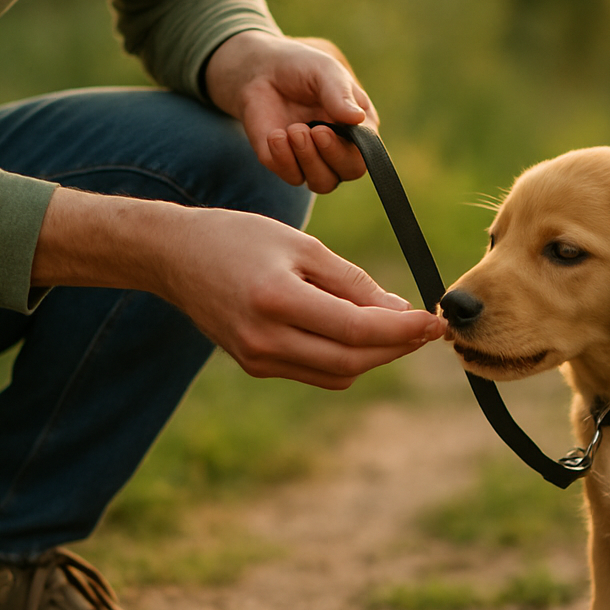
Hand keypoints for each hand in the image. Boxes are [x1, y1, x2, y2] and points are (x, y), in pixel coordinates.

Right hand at [33, 190, 445, 388]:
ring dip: (375, 356)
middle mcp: (265, 339)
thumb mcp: (300, 245)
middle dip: (397, 347)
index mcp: (276, 300)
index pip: (357, 328)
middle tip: (428, 328)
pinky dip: (346, 358)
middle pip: (353, 360)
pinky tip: (361, 334)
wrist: (173, 257)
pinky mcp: (256, 365)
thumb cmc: (238, 237)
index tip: (436, 321)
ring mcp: (258, 359)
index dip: (404, 330)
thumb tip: (401, 312)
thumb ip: (352, 282)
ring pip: (338, 373)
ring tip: (401, 330)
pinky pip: (317, 371)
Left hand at [204, 31, 377, 192]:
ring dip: (308, 160)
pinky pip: (292, 176)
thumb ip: (340, 94)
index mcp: (358, 127)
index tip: (325, 129)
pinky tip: (276, 135)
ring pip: (322, 182)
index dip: (350, 149)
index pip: (366, 153)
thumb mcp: (324, 70)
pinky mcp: (286, 164)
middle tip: (314, 131)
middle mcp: (339, 147)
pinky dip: (283, 159)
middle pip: (349, 171)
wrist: (261, 71)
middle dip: (331, 155)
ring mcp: (313, 159)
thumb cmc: (301, 67)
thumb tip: (358, 118)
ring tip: (292, 130)